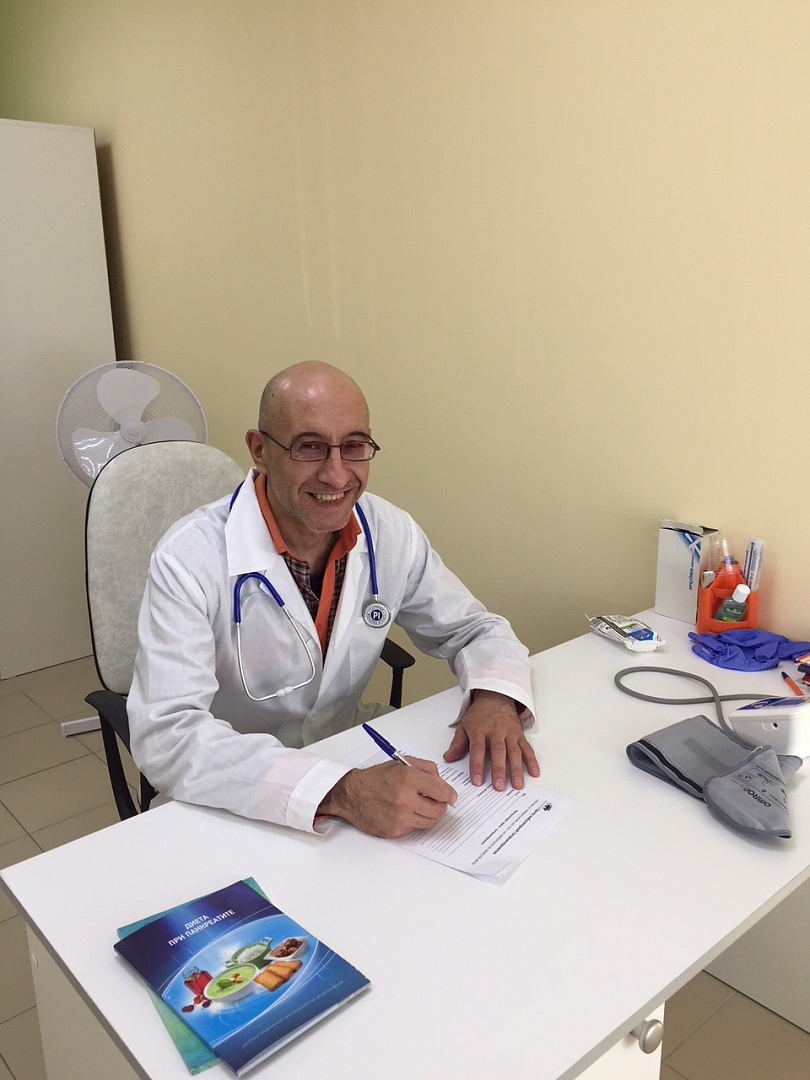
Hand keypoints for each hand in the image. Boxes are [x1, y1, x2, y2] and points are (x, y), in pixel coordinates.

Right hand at [317, 759, 456, 838]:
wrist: (351, 795)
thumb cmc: (375, 779)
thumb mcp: (401, 763)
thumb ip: (425, 768)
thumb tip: (442, 782)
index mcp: (408, 778)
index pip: (442, 791)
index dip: (450, 794)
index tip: (451, 796)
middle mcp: (405, 799)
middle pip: (439, 809)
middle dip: (441, 805)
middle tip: (436, 802)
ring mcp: (400, 817)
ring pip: (430, 822)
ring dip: (429, 815)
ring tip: (421, 806)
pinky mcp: (395, 831)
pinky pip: (415, 829)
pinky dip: (414, 822)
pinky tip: (406, 813)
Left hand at [443, 690, 539, 790]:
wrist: (495, 697)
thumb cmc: (479, 714)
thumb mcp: (464, 726)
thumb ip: (457, 743)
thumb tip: (448, 758)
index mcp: (479, 730)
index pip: (477, 750)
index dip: (477, 766)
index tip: (477, 781)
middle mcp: (495, 731)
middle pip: (498, 752)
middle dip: (499, 770)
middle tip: (499, 786)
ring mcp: (509, 733)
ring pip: (514, 751)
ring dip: (517, 769)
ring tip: (518, 784)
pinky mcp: (519, 734)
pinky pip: (527, 748)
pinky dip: (532, 760)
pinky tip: (534, 772)